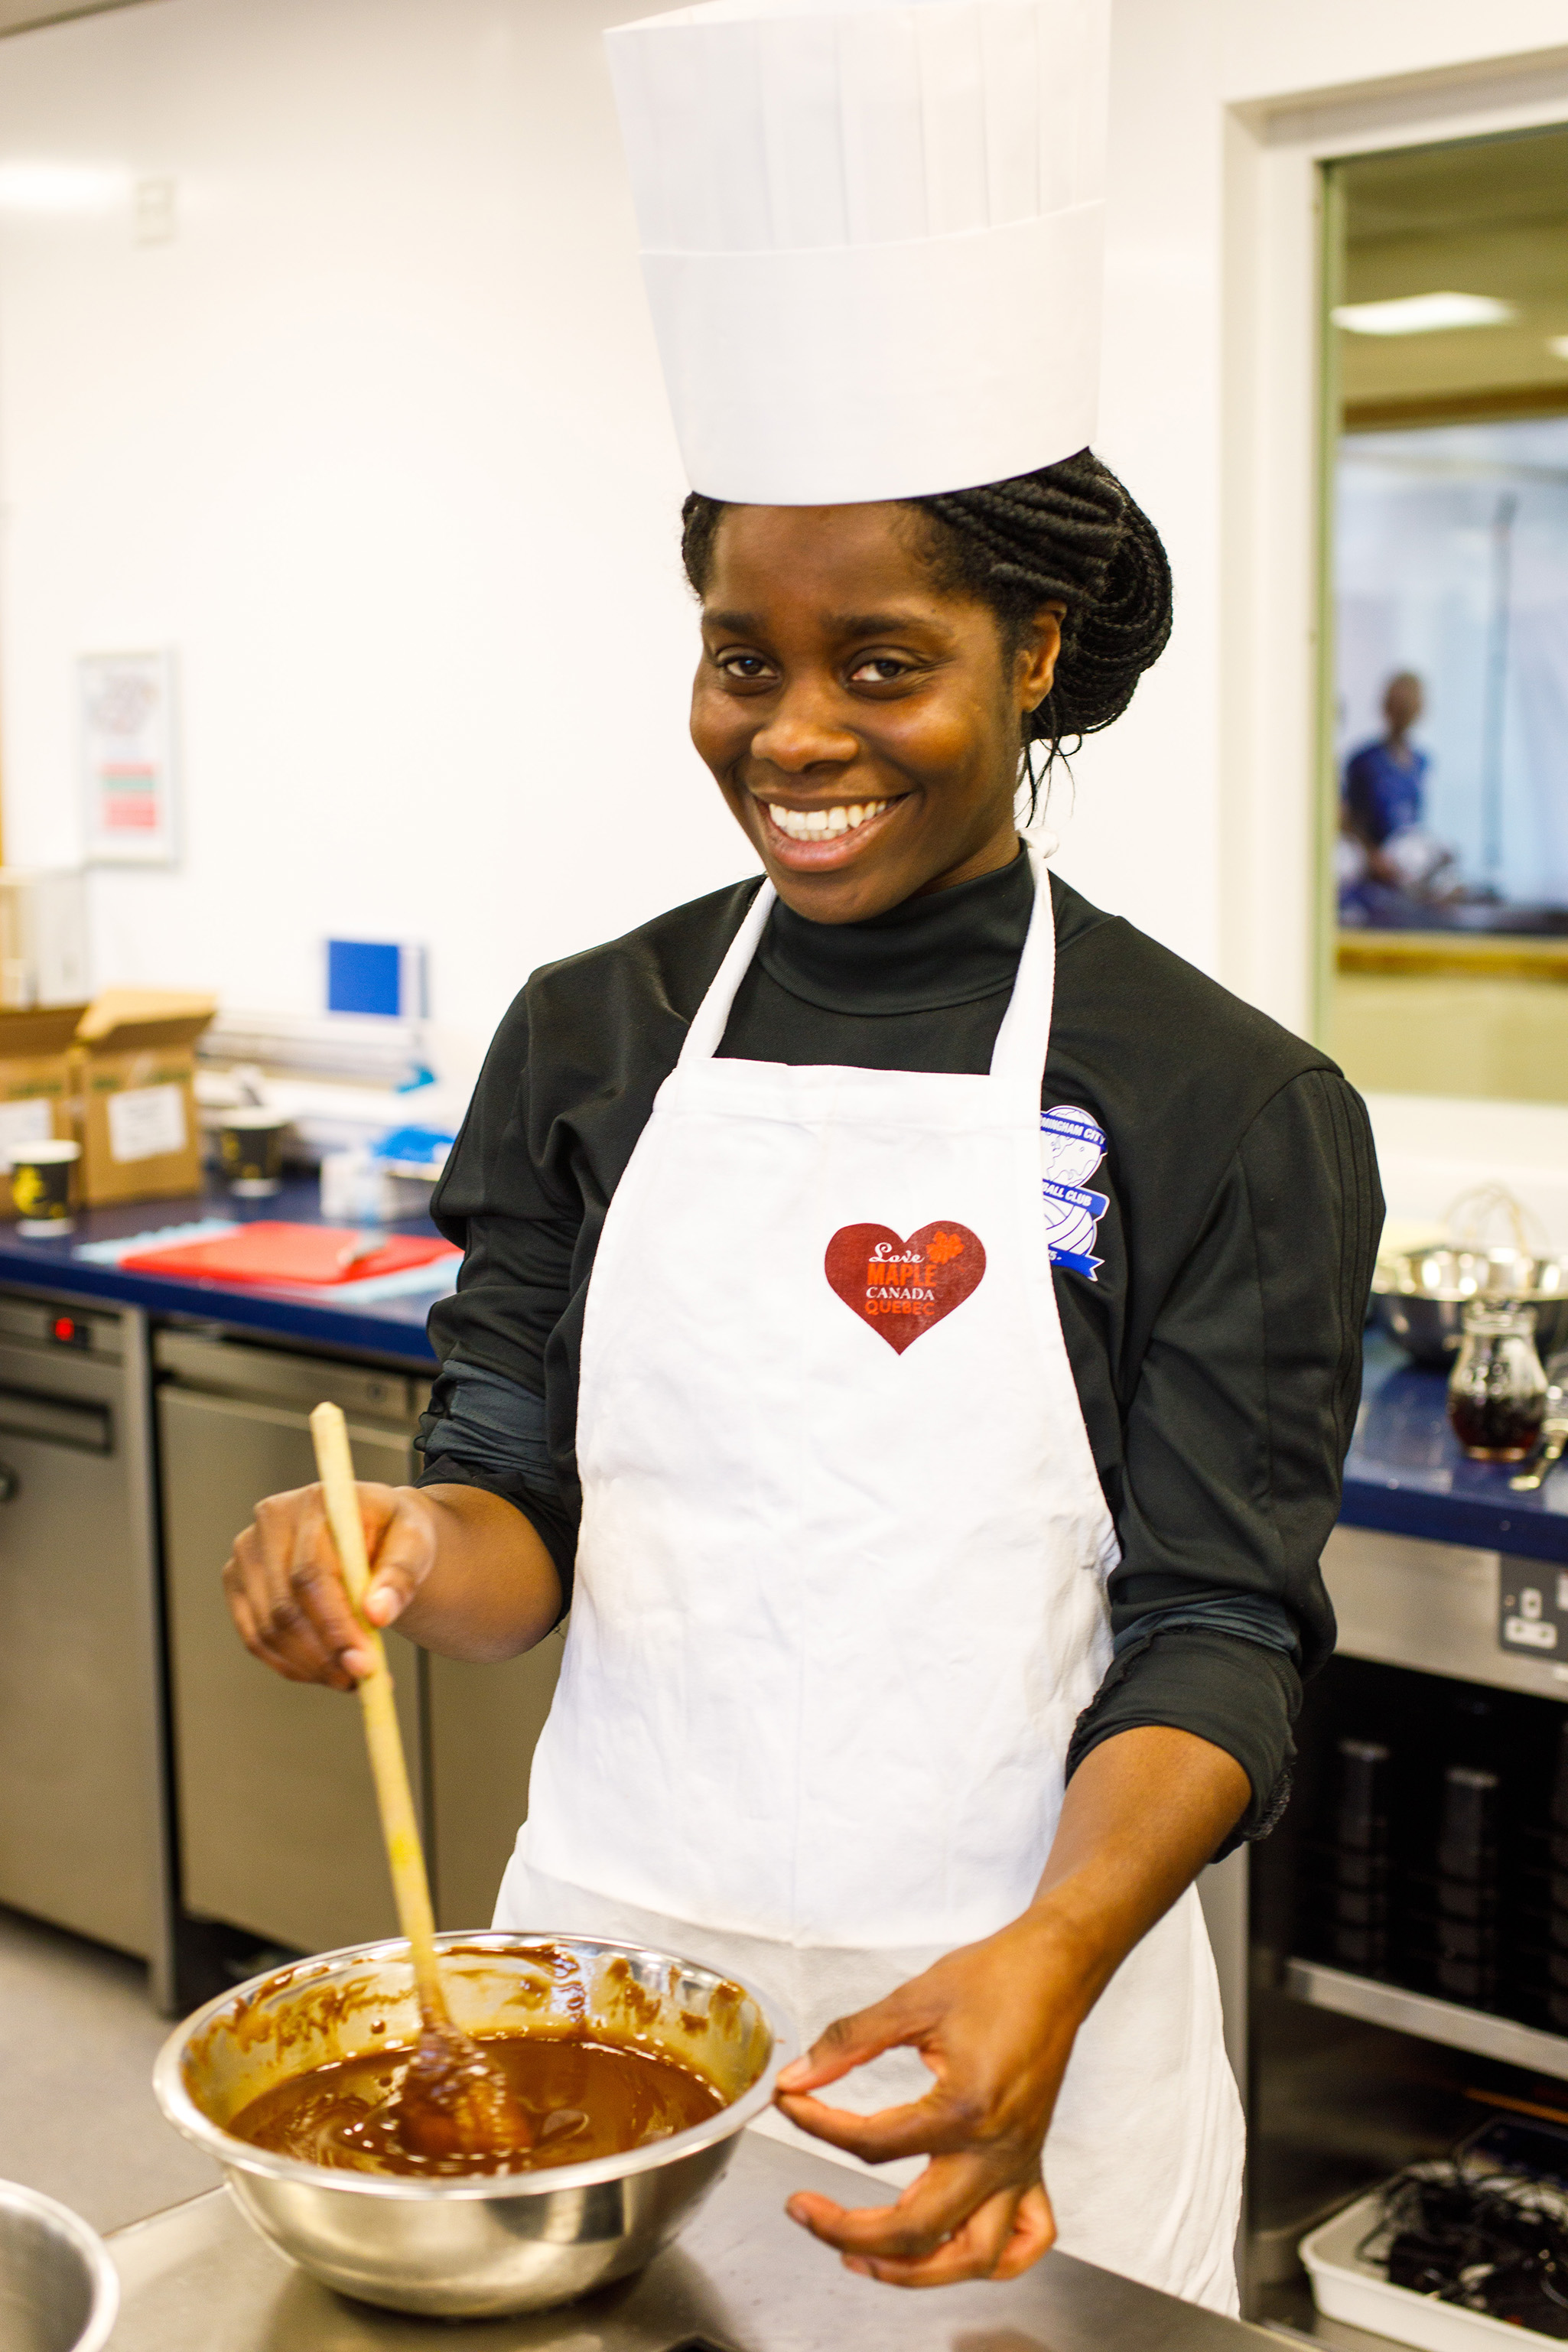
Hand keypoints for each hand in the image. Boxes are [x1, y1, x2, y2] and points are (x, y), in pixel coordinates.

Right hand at [223, 1481, 437, 1688]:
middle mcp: (270, 1523)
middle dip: (324, 1654)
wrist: (372, 1528)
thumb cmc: (394, 1531)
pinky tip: (324, 1671)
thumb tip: (378, 1615)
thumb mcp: (415, 1541)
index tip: (364, 1662)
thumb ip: (401, 1574)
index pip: (312, 1575)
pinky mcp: (239, 1584)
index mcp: (314, 1503)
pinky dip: (290, 1664)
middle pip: (284, 1607)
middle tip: (361, 1678)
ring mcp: (247, 1554)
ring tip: (351, 1678)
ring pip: (267, 1630)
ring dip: (309, 1666)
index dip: (335, 1625)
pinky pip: (255, 1638)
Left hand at [774, 1906, 1094, 2287]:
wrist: (1055, 1968)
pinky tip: (950, 2249)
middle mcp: (996, 2151)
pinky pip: (1025, 2239)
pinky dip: (991, 2260)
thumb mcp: (912, 2001)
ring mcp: (1019, 2165)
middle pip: (916, 2228)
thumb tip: (798, 2077)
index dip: (816, 2125)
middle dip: (848, 2232)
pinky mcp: (1032, 2164)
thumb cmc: (995, 1978)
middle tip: (803, 2209)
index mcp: (965, 2109)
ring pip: (972, 2256)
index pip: (872, 2144)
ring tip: (862, 2259)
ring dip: (914, 2271)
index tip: (790, 2102)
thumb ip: (849, 2042)